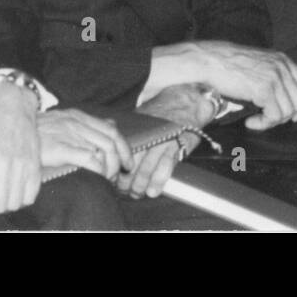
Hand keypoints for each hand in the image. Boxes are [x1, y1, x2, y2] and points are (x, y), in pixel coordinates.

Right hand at [35, 108, 132, 181]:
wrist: (8, 126)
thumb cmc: (35, 130)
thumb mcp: (63, 120)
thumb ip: (87, 123)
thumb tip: (111, 124)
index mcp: (79, 116)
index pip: (111, 130)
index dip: (124, 147)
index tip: (127, 163)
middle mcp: (77, 123)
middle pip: (111, 141)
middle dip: (120, 160)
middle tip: (119, 175)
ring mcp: (69, 134)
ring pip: (103, 151)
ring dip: (110, 168)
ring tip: (106, 179)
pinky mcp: (60, 148)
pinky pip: (89, 159)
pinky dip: (98, 170)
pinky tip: (97, 177)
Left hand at [116, 84, 218, 199]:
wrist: (185, 102)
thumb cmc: (161, 114)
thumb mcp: (141, 118)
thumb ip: (127, 133)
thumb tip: (112, 151)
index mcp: (136, 130)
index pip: (121, 155)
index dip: (116, 171)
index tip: (113, 181)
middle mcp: (146, 136)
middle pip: (130, 165)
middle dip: (125, 183)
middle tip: (124, 192)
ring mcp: (161, 141)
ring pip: (146, 169)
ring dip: (140, 186)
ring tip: (137, 194)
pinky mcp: (177, 145)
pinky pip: (165, 167)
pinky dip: (158, 181)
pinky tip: (153, 191)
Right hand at [176, 42, 296, 129]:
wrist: (210, 60)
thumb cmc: (227, 64)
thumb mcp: (258, 64)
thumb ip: (273, 75)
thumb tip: (281, 99)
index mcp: (283, 60)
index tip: (294, 115)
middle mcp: (282, 67)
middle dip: (287, 116)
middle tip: (269, 119)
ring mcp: (275, 77)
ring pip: (288, 111)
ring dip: (272, 121)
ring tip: (256, 120)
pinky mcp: (264, 89)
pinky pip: (274, 116)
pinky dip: (263, 124)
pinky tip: (250, 121)